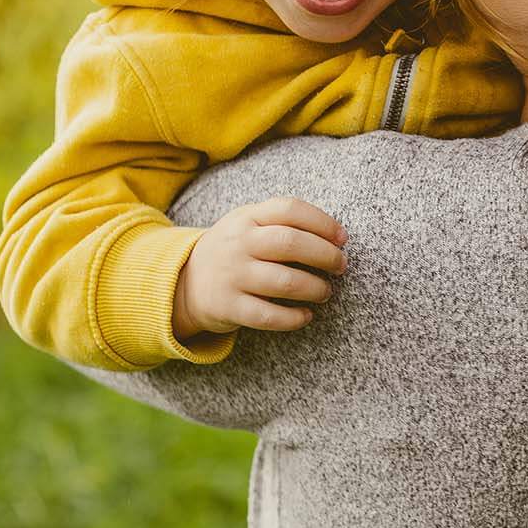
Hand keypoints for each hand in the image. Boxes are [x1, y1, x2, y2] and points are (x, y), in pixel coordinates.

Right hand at [171, 196, 347, 340]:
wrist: (185, 281)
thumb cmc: (234, 250)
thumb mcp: (247, 224)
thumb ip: (282, 222)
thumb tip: (334, 237)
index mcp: (247, 217)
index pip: (289, 209)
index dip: (322, 222)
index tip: (343, 238)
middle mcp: (238, 244)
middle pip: (291, 243)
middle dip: (326, 255)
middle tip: (340, 266)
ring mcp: (232, 275)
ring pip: (285, 282)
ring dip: (315, 288)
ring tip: (325, 292)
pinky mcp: (229, 307)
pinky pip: (269, 316)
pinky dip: (294, 318)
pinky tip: (306, 315)